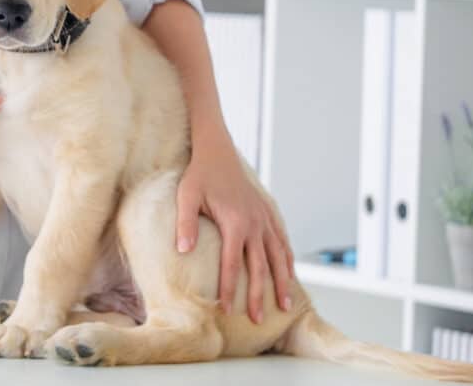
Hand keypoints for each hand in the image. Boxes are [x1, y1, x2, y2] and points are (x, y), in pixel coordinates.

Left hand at [175, 130, 294, 322]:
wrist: (218, 150)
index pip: (232, 264)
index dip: (230, 288)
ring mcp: (265, 218)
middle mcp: (254, 223)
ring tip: (285, 305)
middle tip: (259, 320)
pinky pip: (282, 240)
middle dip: (260, 295)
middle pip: (260, 266)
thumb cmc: (199, 175)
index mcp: (235, 222)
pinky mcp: (268, 212)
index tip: (227, 309)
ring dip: (282, 282)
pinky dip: (287, 259)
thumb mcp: (187, 196)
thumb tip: (183, 251)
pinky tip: (289, 274)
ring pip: (278, 256)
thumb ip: (186, 224)